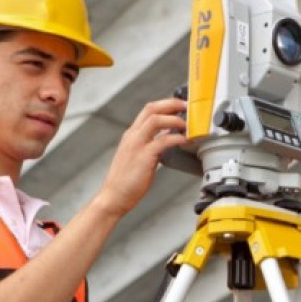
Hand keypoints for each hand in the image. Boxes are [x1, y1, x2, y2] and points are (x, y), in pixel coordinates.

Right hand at [94, 98, 188, 215]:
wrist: (113, 197)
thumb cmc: (126, 181)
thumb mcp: (138, 157)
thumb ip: (151, 145)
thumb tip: (166, 139)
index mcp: (131, 135)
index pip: (148, 110)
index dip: (166, 104)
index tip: (180, 105)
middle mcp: (133, 136)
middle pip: (152, 109)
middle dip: (172, 104)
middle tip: (187, 106)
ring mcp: (137, 145)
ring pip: (156, 119)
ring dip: (174, 119)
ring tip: (187, 124)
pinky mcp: (143, 157)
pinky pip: (163, 141)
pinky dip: (176, 138)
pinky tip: (185, 141)